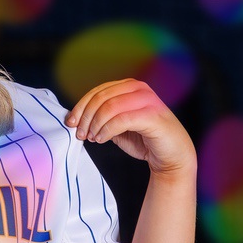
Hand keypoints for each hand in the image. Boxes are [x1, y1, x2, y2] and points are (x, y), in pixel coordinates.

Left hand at [64, 79, 194, 175]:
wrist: (171, 155)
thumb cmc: (144, 139)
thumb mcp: (118, 126)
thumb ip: (102, 118)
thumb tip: (77, 118)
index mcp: (130, 87)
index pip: (98, 91)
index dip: (81, 106)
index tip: (71, 122)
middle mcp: (139, 89)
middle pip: (101, 97)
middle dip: (86, 117)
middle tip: (80, 133)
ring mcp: (148, 100)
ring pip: (109, 107)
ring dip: (95, 124)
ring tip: (91, 138)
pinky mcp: (152, 116)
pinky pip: (121, 120)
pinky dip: (106, 130)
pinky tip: (101, 140)